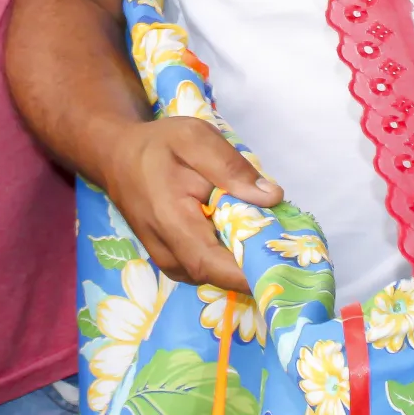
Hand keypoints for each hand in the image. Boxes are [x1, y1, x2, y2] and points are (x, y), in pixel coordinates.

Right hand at [99, 116, 279, 293]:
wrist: (118, 158)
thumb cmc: (158, 146)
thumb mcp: (195, 138)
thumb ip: (231, 167)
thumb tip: (272, 198)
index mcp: (172, 222)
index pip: (215, 265)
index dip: (253, 273)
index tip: (289, 267)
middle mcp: (169, 255)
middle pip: (223, 276)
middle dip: (261, 266)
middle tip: (295, 246)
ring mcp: (171, 264)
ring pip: (220, 276)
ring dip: (249, 262)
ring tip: (275, 238)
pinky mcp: (177, 264)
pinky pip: (212, 270)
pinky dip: (235, 259)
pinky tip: (250, 237)